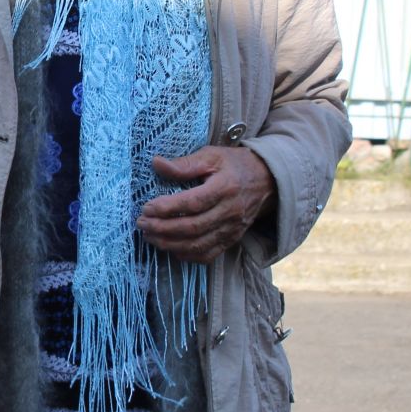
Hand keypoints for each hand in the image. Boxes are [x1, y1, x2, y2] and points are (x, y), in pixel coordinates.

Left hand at [136, 146, 273, 263]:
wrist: (268, 181)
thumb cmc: (235, 165)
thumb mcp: (212, 156)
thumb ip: (185, 163)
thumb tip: (156, 163)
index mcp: (225, 188)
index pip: (192, 203)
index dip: (167, 208)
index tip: (147, 208)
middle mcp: (230, 212)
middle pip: (193, 227)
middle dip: (163, 229)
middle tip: (142, 224)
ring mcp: (232, 229)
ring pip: (198, 245)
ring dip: (170, 244)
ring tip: (150, 237)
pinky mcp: (233, 239)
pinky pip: (209, 255)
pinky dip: (188, 256)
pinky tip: (171, 249)